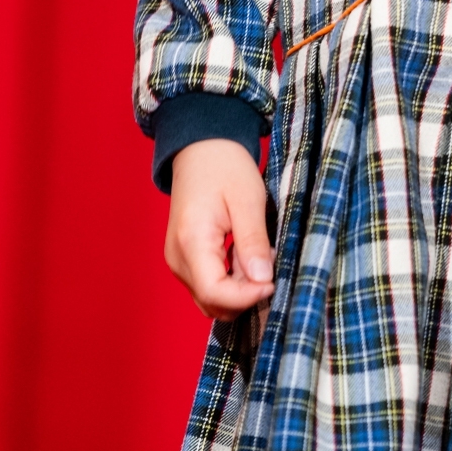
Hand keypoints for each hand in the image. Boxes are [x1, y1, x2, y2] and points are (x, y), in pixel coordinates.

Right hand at [165, 139, 274, 319]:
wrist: (202, 148)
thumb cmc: (225, 167)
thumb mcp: (248, 199)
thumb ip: (253, 242)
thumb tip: (263, 280)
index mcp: (190, 241)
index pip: (215, 293)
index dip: (247, 296)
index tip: (273, 281)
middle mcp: (177, 258)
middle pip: (212, 302)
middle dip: (244, 293)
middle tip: (267, 260)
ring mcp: (177, 261)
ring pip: (210, 298)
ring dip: (238, 287)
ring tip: (254, 252)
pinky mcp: (183, 259)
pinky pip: (207, 284)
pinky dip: (229, 278)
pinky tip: (243, 253)